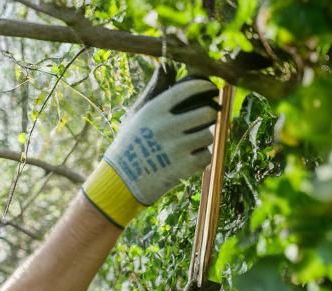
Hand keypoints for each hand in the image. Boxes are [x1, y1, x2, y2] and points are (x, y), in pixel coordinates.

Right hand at [82, 63, 218, 227]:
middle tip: (205, 119)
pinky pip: (206, 156)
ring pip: (208, 135)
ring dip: (203, 138)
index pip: (188, 90)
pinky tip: (189, 158)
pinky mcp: (183, 167)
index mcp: (155, 110)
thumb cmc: (130, 144)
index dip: (204, 86)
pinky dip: (201, 158)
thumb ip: (155, 91)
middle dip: (209, 115)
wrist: (121, 181)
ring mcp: (176, 148)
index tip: (210, 88)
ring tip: (192, 142)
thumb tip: (166, 66)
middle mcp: (167, 127)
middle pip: (207, 113)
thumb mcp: (137, 115)